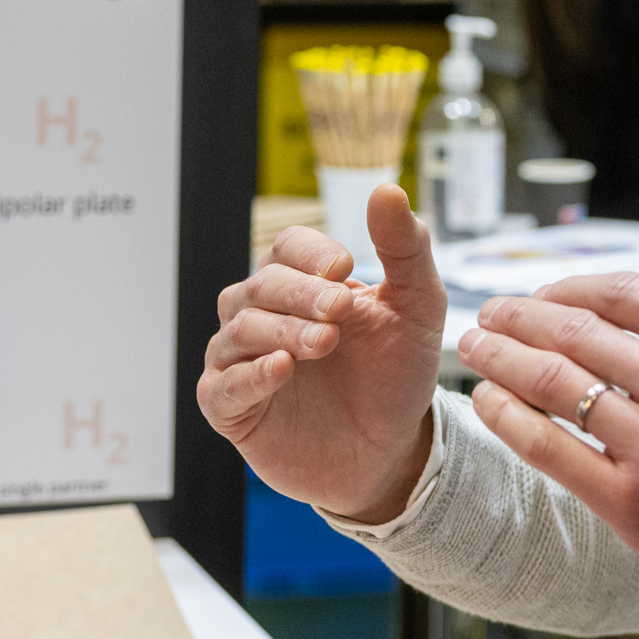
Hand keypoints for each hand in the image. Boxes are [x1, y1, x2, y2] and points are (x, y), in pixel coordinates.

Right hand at [197, 186, 446, 522]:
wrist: (392, 450)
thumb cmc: (397, 374)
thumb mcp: (417, 308)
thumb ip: (405, 249)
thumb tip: (386, 188)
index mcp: (302, 284)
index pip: (287, 248)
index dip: (311, 254)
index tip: (346, 268)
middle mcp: (264, 316)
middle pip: (261, 286)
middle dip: (300, 293)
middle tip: (339, 309)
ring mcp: (242, 362)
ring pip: (238, 330)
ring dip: (280, 330)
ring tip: (324, 341)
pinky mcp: (233, 410)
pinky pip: (222, 387)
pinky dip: (249, 375)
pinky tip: (282, 370)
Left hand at [456, 175, 638, 631]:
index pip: (618, 291)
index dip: (565, 286)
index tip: (540, 292)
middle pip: (573, 332)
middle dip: (518, 317)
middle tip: (489, 314)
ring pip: (551, 384)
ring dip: (499, 359)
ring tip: (476, 349)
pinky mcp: (631, 503)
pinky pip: (548, 448)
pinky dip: (507, 420)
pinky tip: (487, 405)